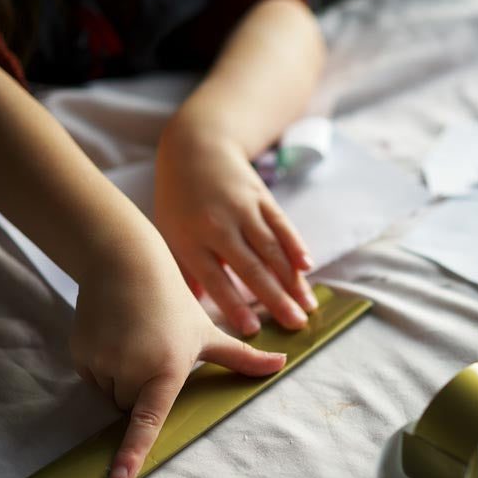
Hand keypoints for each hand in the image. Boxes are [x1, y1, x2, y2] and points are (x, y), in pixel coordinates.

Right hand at [71, 232, 285, 477]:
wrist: (125, 264)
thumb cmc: (173, 302)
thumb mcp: (208, 332)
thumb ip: (242, 358)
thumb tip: (282, 364)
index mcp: (167, 368)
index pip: (149, 419)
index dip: (133, 451)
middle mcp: (132, 369)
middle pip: (133, 408)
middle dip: (143, 390)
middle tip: (153, 351)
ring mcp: (103, 362)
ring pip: (111, 395)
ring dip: (121, 380)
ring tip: (134, 340)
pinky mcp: (80, 355)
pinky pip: (93, 379)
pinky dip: (103, 367)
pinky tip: (114, 336)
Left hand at [155, 118, 316, 334]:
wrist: (195, 147)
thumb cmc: (178, 199)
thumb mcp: (169, 234)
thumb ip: (185, 272)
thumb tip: (194, 311)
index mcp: (191, 239)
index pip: (215, 278)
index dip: (235, 305)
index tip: (252, 330)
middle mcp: (218, 225)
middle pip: (251, 268)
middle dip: (275, 299)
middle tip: (295, 324)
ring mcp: (243, 209)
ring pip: (272, 250)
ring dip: (292, 280)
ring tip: (308, 306)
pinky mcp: (261, 197)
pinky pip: (282, 225)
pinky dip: (296, 246)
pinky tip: (307, 267)